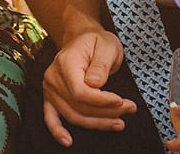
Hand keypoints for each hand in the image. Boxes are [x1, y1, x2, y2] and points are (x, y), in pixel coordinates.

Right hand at [40, 29, 134, 144]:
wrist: (82, 38)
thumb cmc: (96, 41)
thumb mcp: (106, 45)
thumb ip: (101, 64)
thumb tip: (95, 84)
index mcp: (65, 62)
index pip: (80, 91)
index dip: (101, 101)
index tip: (121, 102)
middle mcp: (53, 77)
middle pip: (79, 106)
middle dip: (106, 113)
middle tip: (129, 109)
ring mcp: (50, 89)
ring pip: (72, 115)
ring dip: (96, 123)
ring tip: (119, 122)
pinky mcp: (51, 97)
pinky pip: (51, 117)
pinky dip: (57, 131)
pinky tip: (68, 141)